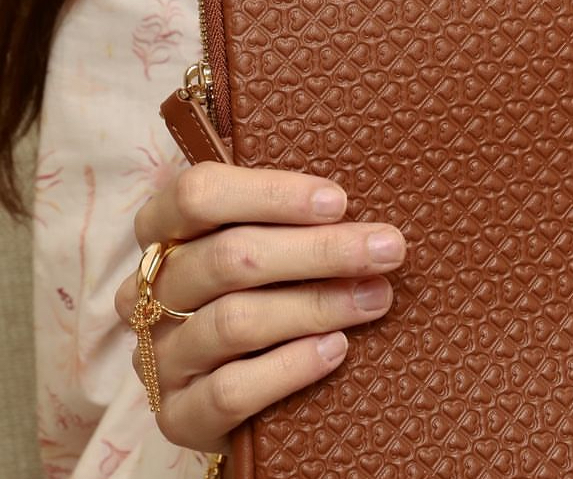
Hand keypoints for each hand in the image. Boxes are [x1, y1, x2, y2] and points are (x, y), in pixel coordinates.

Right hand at [114, 162, 405, 453]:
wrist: (247, 389)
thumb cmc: (268, 286)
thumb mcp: (270, 240)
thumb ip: (295, 218)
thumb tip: (361, 208)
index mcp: (163, 231)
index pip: (197, 194)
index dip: (270, 194)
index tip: (339, 201)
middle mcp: (149, 291)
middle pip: (229, 257)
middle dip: (320, 250)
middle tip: (387, 249)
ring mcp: (158, 356)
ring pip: (235, 321)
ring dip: (317, 305)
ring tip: (376, 297)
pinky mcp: (177, 415)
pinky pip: (232, 390)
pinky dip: (291, 366)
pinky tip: (337, 349)